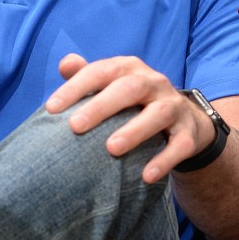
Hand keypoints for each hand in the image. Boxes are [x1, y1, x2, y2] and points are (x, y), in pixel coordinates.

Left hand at [44, 54, 214, 183]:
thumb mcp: (111, 84)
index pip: (99, 72)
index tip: (50, 109)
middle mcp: (153, 82)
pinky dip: (164, 160)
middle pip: (129, 89)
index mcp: (128, 68)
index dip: (74, 88)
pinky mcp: (188, 132)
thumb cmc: (132, 101)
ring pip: (158, 114)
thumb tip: (65, 63)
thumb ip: (86, 75)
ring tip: (111, 149)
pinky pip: (180, 145)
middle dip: (101, 106)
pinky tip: (146, 176)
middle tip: (74, 127)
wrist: (182, 118)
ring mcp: (174, 106)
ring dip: (134, 131)